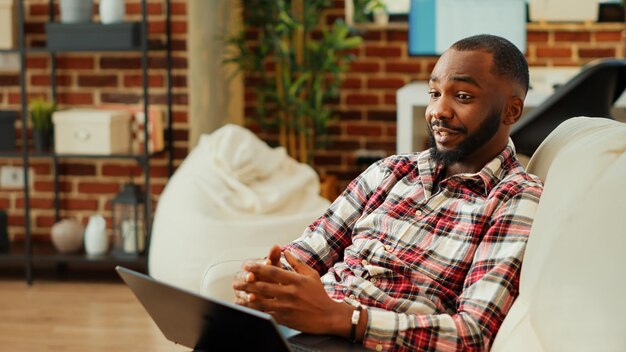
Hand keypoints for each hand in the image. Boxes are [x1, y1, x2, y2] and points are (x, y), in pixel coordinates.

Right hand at [233, 245, 281, 303]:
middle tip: (252, 277)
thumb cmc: (271, 277)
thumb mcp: (274, 267)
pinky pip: (242, 304)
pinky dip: (247, 305)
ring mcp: (240, 291)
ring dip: (245, 293)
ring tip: (252, 296)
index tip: (268, 262)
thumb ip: (274, 257)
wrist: (270, 293)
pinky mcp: (242, 303)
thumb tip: (276, 246)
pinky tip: (252, 307)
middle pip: (240, 276)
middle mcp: (241, 278)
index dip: (259, 263)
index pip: (250, 263)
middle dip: (246, 277)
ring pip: (240, 291)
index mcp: (248, 267)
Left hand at [233, 249, 352, 335]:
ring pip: (263, 302)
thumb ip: (296, 263)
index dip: (258, 268)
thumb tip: (285, 251)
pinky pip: (267, 314)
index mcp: (296, 280)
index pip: (273, 272)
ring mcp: (287, 307)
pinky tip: (247, 308)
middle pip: (264, 287)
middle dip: (248, 284)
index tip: (247, 266)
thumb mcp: (311, 274)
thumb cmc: (319, 294)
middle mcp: (290, 293)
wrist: (327, 316)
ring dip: (248, 298)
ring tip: (238, 294)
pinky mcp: (286, 318)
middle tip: (237, 281)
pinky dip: (255, 311)